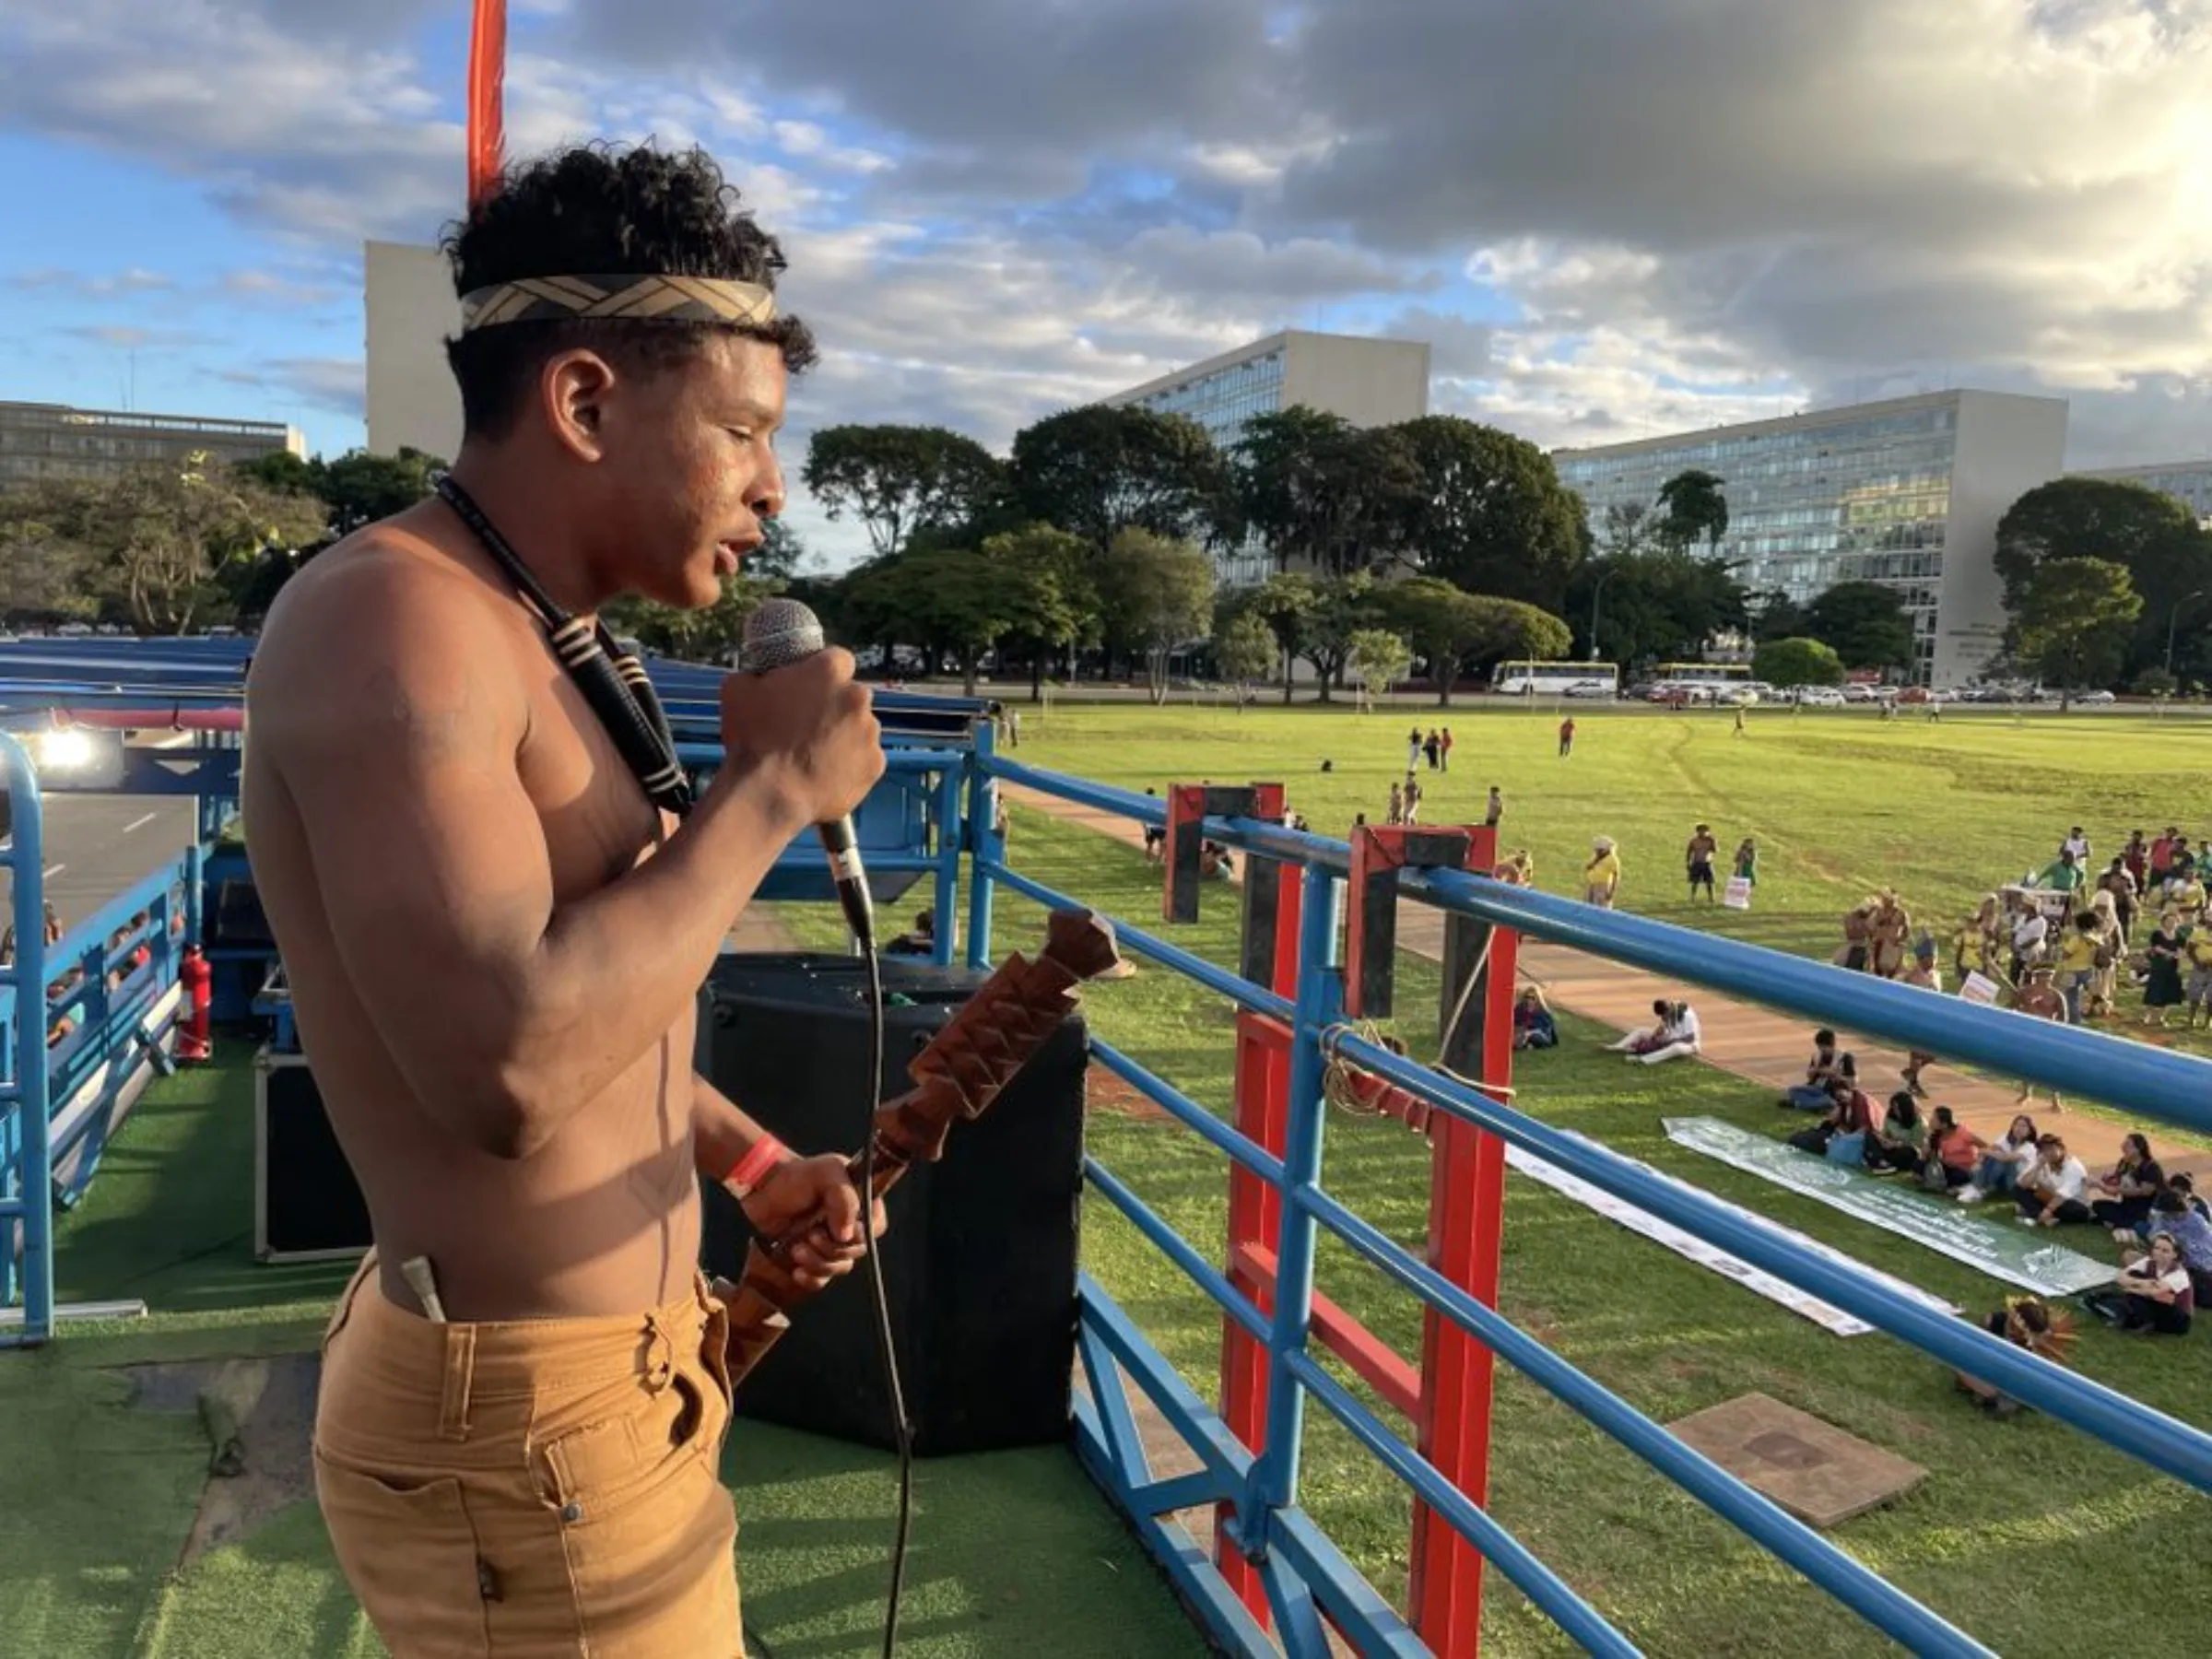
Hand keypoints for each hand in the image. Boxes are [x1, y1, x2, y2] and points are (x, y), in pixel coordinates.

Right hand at [719, 647, 883, 826]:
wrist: (768, 794)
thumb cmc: (752, 739)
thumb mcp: (738, 690)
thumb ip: (759, 675)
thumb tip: (762, 679)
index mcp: (829, 671)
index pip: (838, 659)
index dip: (822, 674)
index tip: (809, 688)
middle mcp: (858, 696)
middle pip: (851, 696)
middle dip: (835, 707)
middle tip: (808, 727)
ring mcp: (870, 732)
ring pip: (861, 729)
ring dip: (844, 737)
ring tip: (814, 757)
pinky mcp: (875, 765)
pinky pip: (864, 760)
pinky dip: (850, 766)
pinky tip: (825, 775)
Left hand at [740, 1152, 888, 1291]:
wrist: (760, 1194)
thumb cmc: (794, 1178)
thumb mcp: (824, 1172)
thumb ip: (844, 1197)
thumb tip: (846, 1235)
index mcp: (859, 1201)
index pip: (875, 1224)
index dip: (862, 1232)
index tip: (841, 1229)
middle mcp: (848, 1224)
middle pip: (858, 1250)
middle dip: (833, 1247)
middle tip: (811, 1235)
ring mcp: (831, 1244)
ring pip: (841, 1267)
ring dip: (819, 1262)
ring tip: (796, 1249)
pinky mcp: (814, 1261)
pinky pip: (822, 1280)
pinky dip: (811, 1278)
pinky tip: (796, 1271)